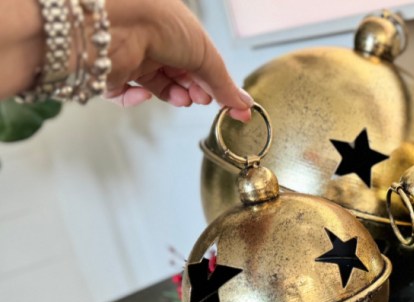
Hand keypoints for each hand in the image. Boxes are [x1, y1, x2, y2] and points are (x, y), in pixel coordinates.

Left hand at [103, 0, 251, 119]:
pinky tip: (144, 95)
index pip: (201, 65)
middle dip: (194, 92)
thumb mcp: (206, 56)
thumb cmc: (163, 24)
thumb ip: (224, 84)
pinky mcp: (111, 74)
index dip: (215, 85)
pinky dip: (136, 100)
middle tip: (201, 99)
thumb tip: (243, 105)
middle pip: (180, 78)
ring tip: (181, 98)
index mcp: (180, 34)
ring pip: (156, 88)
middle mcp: (156, 44)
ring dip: (171, 96)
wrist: (121, 23)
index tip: (231, 106)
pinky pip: (125, 95)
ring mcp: (134, 59)